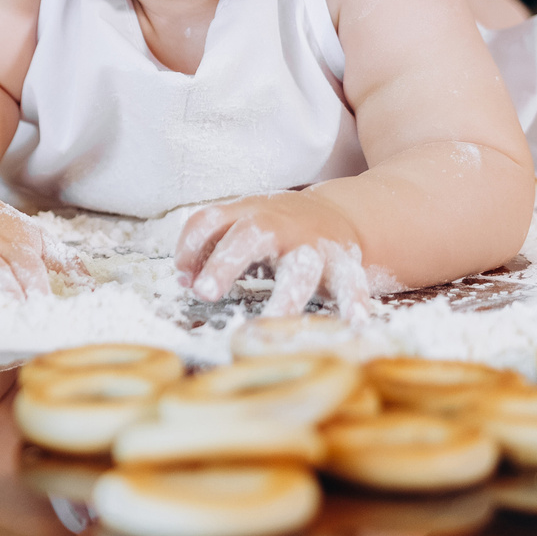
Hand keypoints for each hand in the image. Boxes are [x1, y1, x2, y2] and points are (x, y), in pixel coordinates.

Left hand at [176, 194, 379, 318]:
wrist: (337, 214)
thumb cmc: (276, 229)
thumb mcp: (242, 226)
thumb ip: (212, 248)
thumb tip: (184, 280)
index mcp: (247, 214)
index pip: (209, 220)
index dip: (189, 246)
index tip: (182, 277)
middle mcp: (278, 225)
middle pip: (249, 236)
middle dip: (226, 262)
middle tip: (205, 292)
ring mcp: (311, 244)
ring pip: (300, 266)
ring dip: (286, 295)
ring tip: (274, 320)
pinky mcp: (342, 262)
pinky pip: (350, 281)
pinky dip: (354, 300)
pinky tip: (354, 321)